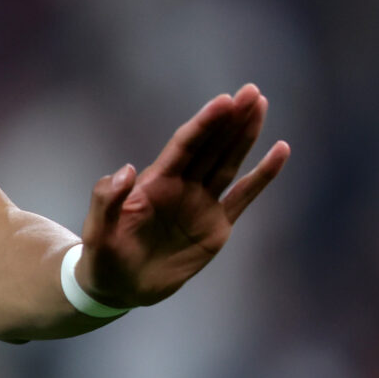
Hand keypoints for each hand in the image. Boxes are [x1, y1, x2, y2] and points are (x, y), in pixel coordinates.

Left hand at [78, 83, 288, 307]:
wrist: (118, 286)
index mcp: (154, 183)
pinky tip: (280, 151)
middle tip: (251, 91)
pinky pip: (244, 196)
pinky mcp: (217, 226)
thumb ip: (107, 199)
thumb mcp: (98, 230)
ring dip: (245, 135)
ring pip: (228, 162)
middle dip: (230, 119)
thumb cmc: (102, 255)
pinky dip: (262, 176)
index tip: (224, 100)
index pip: (184, 145)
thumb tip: (127, 169)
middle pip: (211, 146)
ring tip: (261, 106)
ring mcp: (201, 204)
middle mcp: (181, 186)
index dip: (204, 123)